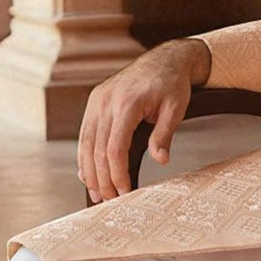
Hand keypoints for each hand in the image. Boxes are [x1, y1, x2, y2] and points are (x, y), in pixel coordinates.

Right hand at [77, 38, 209, 202]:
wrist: (165, 59)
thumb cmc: (173, 84)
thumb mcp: (176, 108)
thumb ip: (164, 134)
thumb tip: (161, 160)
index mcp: (127, 103)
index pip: (115, 147)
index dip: (117, 173)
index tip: (125, 192)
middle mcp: (106, 101)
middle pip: (97, 149)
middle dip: (102, 178)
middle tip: (110, 200)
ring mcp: (97, 101)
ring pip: (85, 143)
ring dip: (89, 171)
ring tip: (97, 194)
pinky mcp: (95, 102)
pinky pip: (85, 133)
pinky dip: (84, 156)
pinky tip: (87, 174)